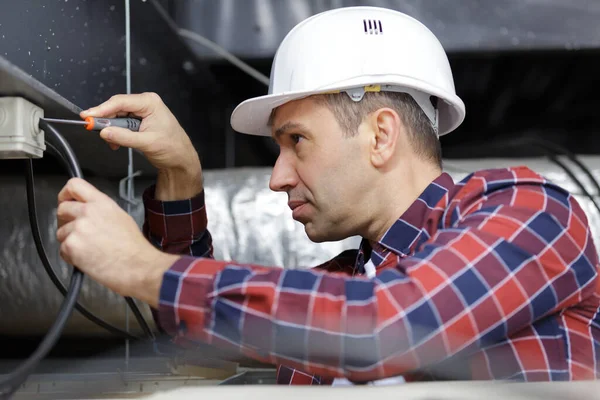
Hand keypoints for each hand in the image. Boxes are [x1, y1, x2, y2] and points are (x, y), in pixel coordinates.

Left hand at [56, 177, 178, 306]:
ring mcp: (78, 228)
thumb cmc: (134, 248)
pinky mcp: (71, 246)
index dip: (65, 194)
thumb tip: (87, 213)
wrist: (138, 266)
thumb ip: (100, 211)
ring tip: (90, 251)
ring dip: (71, 243)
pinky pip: (62, 250)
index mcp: (102, 203)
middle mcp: (88, 212)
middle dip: (65, 222)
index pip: (74, 185)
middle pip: (62, 209)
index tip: (65, 201)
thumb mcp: (121, 217)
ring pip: (61, 233)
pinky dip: (72, 257)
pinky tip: (89, 260)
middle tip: (77, 233)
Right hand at [81, 92, 202, 199]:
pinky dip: (116, 134)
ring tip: (113, 143)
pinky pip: (121, 125)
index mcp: (150, 103)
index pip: (120, 102)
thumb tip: (105, 132)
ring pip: (116, 117)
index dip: (102, 109)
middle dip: (105, 121)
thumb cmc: (173, 148)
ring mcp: (141, 113)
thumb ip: (124, 137)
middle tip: (94, 130)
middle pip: (116, 108)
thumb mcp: (147, 143)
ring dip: (111, 130)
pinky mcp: (138, 122)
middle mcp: (145, 104)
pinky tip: (117, 143)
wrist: (181, 159)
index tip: (87, 116)